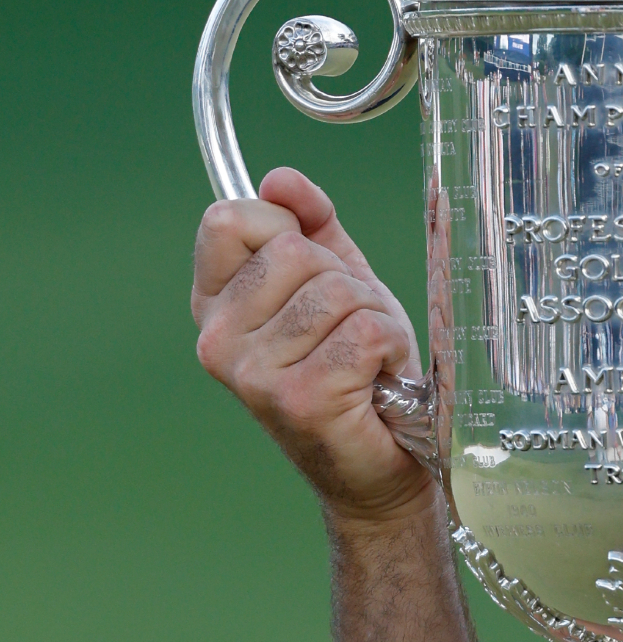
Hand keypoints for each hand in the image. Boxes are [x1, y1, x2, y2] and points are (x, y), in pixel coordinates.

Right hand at [192, 167, 432, 526]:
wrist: (381, 463)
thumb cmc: (358, 369)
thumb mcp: (337, 280)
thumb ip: (310, 224)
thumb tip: (280, 178)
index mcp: (215, 304)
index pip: (229, 219)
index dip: (287, 228)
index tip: (313, 270)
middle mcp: (217, 338)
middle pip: (295, 252)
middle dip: (346, 283)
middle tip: (350, 330)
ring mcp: (252, 372)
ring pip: (337, 292)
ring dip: (375, 319)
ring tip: (366, 359)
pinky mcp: (298, 398)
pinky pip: (365, 331)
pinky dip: (389, 349)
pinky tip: (376, 380)